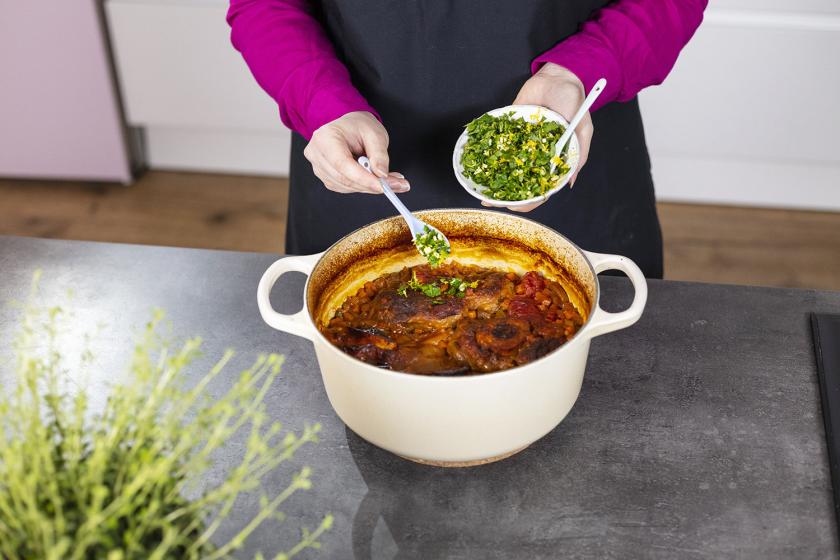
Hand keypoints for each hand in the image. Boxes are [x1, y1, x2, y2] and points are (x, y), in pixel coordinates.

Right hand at [304, 111, 409, 193]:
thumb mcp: (375, 133)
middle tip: (397, 185)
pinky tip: (374, 179)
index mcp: (325, 138)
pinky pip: (346, 188)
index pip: (343, 164)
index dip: (363, 178)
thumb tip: (381, 175)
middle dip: (372, 185)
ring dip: (369, 186)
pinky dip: (363, 186)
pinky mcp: (326, 177)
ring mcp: (319, 167)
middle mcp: (317, 154)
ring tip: (389, 180)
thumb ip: (379, 155)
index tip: (382, 185)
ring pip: (346, 186)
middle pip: (344, 178)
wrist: (350, 126)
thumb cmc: (358, 126)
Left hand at [491, 63, 591, 211]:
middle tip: (489, 201)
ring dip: (492, 178)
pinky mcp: (510, 128)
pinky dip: (487, 151)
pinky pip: (497, 141)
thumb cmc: (575, 101)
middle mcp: (535, 155)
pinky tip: (477, 160)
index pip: (540, 190)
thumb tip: (569, 183)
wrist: (559, 76)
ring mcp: (521, 142)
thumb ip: (578, 156)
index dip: (527, 202)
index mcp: (553, 161)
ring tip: (479, 188)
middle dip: (504, 195)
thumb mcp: (583, 129)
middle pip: (518, 183)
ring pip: (505, 166)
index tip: (513, 206)